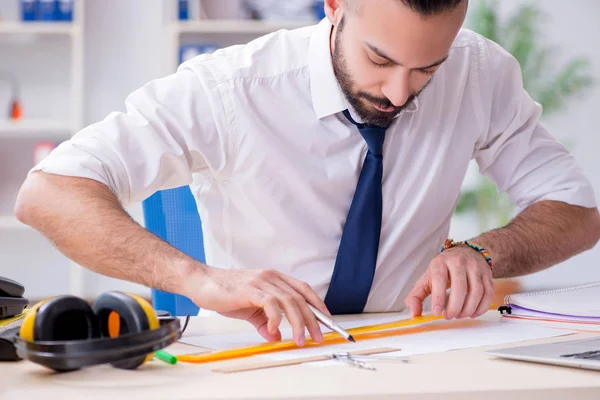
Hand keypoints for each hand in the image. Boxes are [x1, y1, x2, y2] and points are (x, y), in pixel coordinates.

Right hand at [185, 267, 329, 345]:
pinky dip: (276, 319)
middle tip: (317, 337)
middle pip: (299, 298)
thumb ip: (265, 322)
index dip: (317, 304)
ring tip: (300, 339)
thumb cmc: (226, 292)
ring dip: (298, 323)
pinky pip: (270, 304)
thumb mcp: (250, 310)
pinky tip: (274, 331)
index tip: (326, 321)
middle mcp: (271, 277)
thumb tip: (276, 337)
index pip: (303, 289)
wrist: (202, 282)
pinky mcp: (250, 289)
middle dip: (312, 319)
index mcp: (274, 278)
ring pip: (289, 301)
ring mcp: (261, 281)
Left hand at [404, 246, 493, 318]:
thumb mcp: (427, 278)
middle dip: (455, 306)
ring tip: (459, 315)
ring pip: (476, 291)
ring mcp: (475, 268)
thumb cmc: (443, 269)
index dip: (438, 297)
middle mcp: (459, 262)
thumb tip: (414, 314)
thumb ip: (417, 296)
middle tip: (449, 316)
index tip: (437, 312)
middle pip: (460, 286)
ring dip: (468, 308)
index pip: (439, 278)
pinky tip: (472, 313)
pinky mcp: (487, 275)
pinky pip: (488, 293)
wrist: (465, 252)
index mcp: (440, 262)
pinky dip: (481, 307)